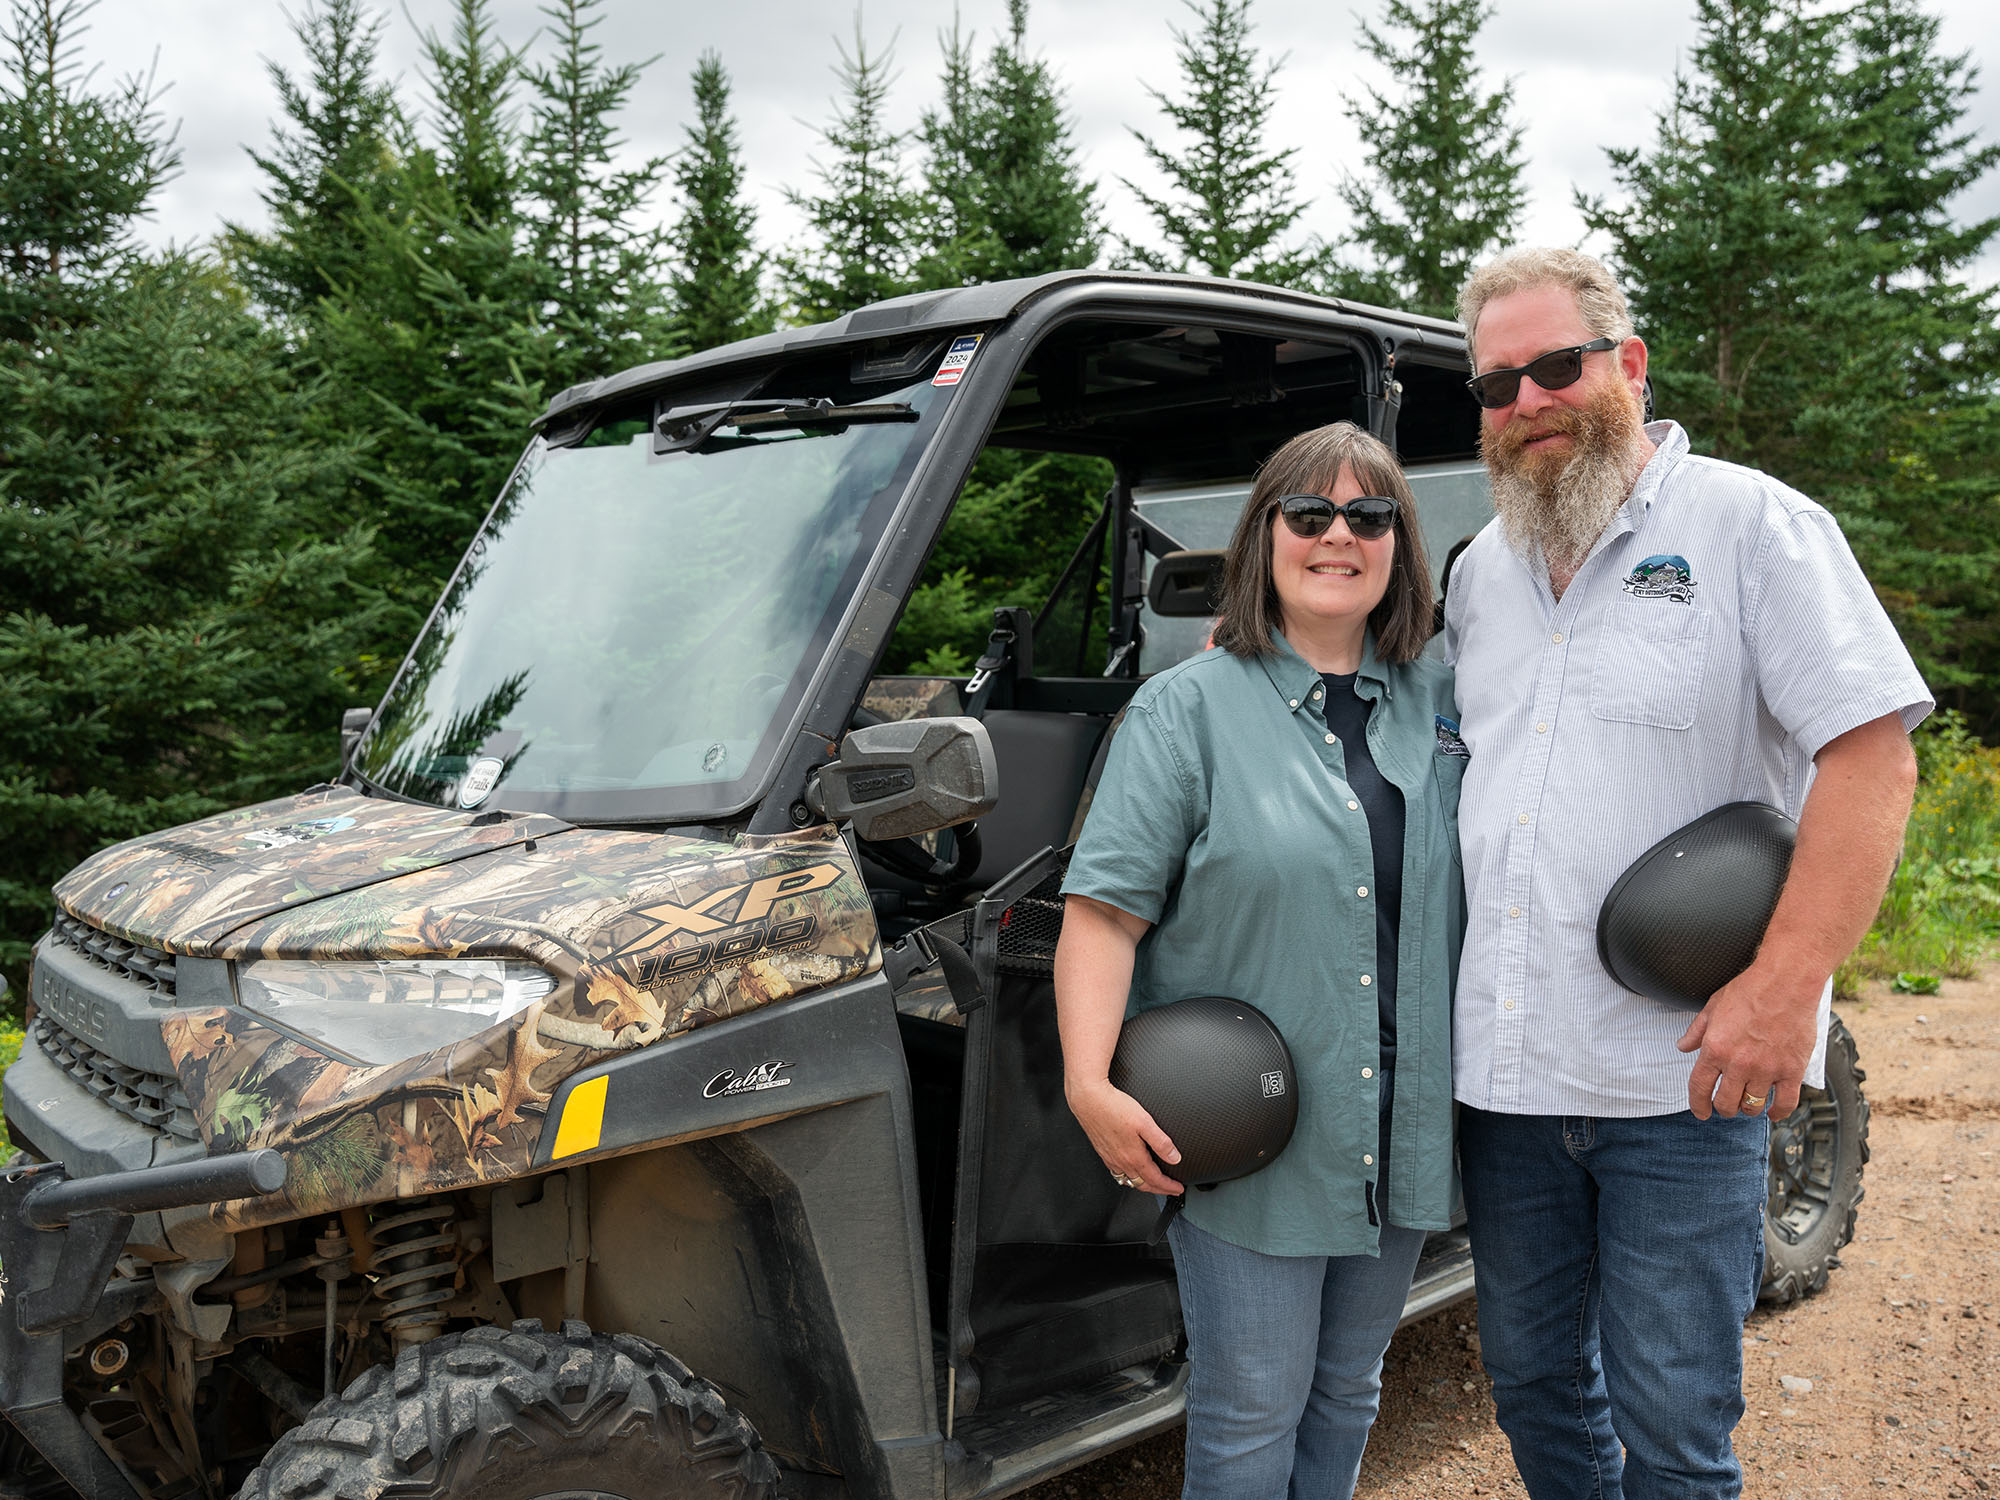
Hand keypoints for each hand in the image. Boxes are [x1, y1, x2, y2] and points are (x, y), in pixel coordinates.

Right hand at [1065, 1077, 1183, 1194]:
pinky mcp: (1102, 1152)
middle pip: (1142, 1184)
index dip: (1169, 1187)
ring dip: (1143, 1185)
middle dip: (1159, 1190)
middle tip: (1169, 1190)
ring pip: (1128, 1181)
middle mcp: (1121, 1161)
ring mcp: (1110, 1158)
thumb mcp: (1145, 1122)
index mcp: (1133, 1156)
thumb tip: (1174, 1158)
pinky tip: (1128, 1171)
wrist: (1089, 1099)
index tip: (1178, 1188)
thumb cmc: (1114, 1107)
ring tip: (1152, 1184)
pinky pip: (1117, 1173)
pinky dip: (1127, 1178)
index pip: (1155, 1179)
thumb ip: (1161, 1142)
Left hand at [1677, 959, 1822, 1119]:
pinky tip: (1773, 1111)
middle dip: (1723, 1108)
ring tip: (1748, 1104)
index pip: (1699, 1088)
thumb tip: (1683, 1046)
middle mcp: (1738, 1064)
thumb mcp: (1712, 1007)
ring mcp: (1766, 1069)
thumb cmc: (1750, 990)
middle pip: (1726, 1103)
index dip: (1698, 1105)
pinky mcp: (1791, 1070)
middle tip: (1727, 1105)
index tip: (1701, 1112)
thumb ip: (1696, 1031)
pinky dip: (1778, 1112)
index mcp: (1715, 1049)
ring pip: (1753, 1105)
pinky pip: (1785, 1103)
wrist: (1786, 982)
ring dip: (1748, 1108)